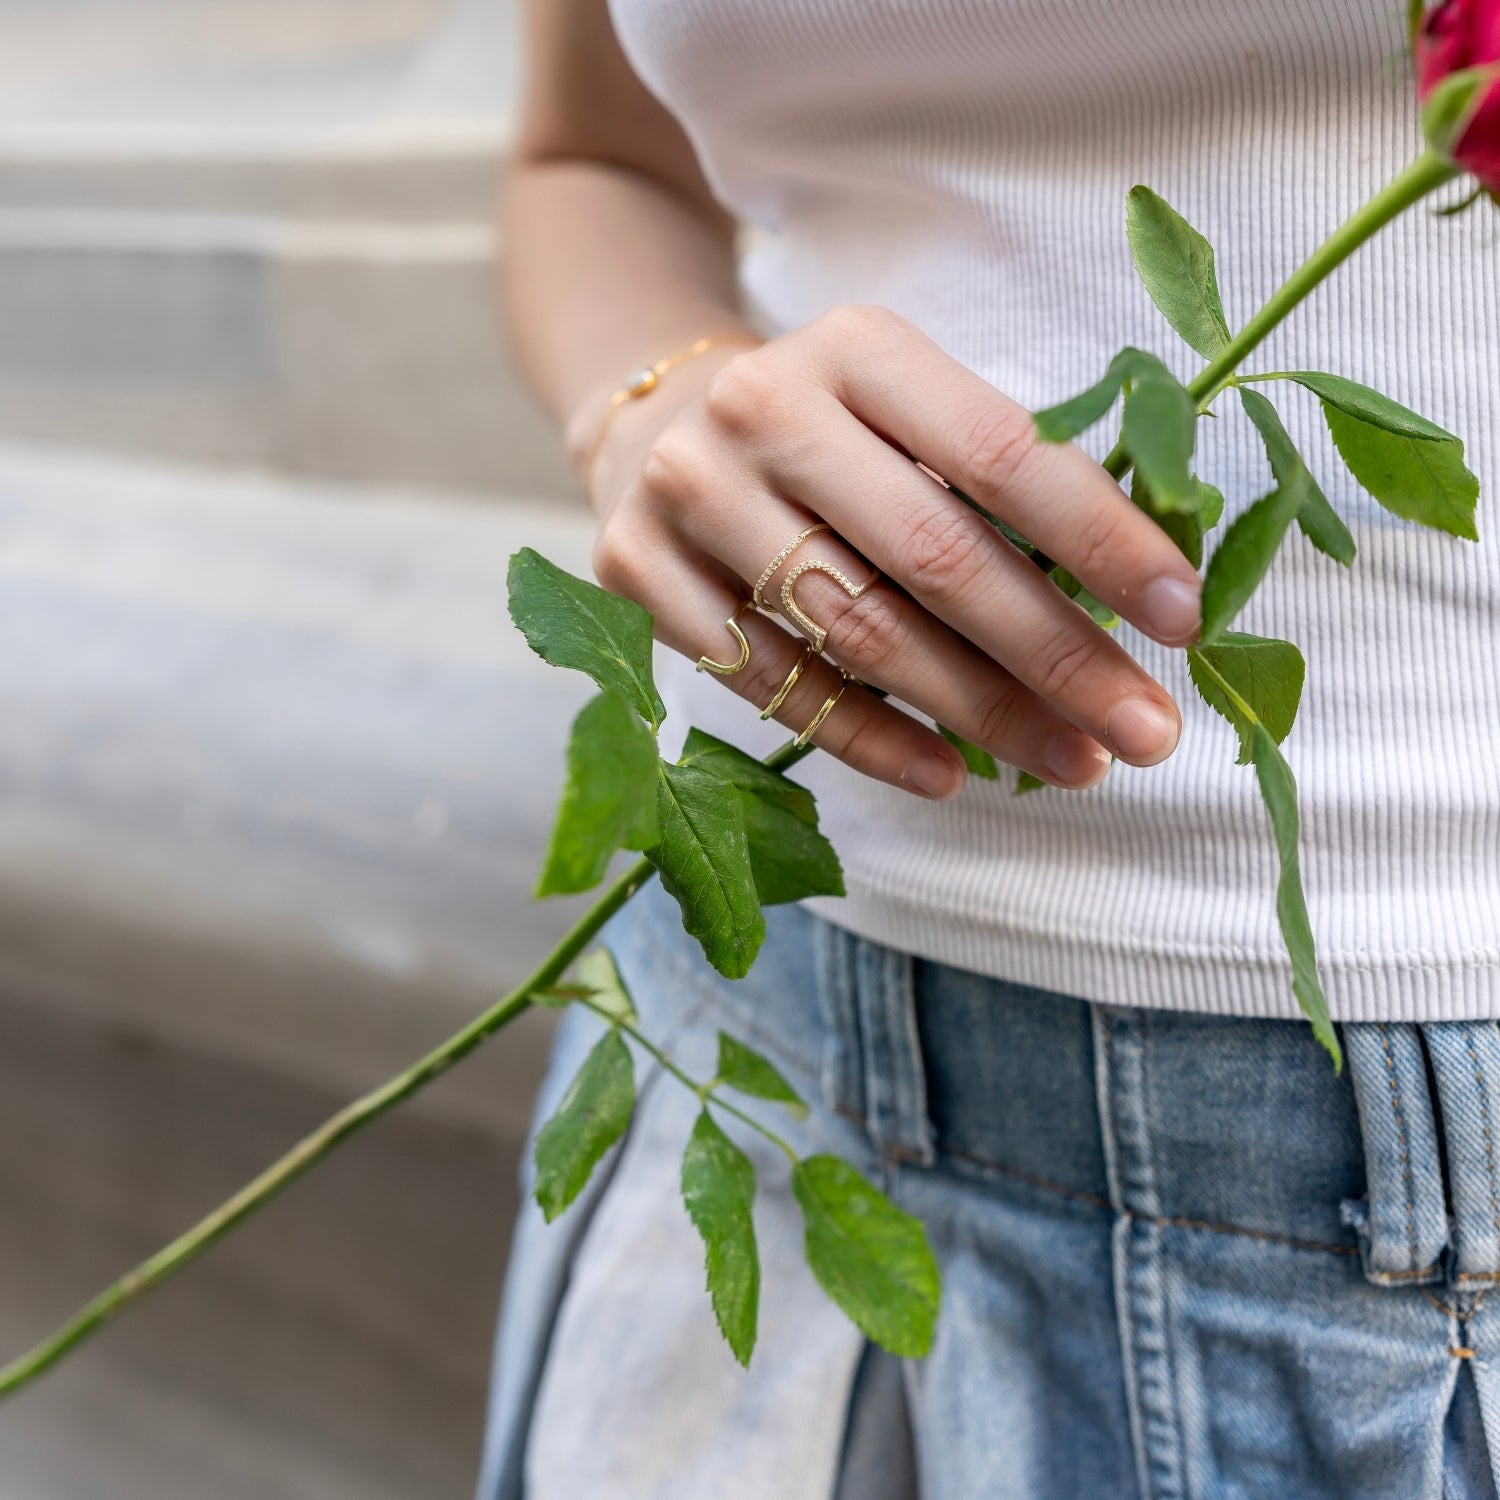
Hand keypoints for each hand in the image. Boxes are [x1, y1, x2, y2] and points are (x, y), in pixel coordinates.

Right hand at [582, 306, 1200, 799]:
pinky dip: (870, 740)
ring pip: (859, 632)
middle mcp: (765, 410)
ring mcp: (692, 495)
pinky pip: (776, 685)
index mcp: (857, 349)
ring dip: (979, 713)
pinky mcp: (637, 574)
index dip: (1102, 541)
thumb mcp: (903, 406)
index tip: (1183, 620)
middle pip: (934, 556)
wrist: (652, 422)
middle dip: (1057, 656)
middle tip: (1146, 733)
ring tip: (1071, 761)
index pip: (1001, 453)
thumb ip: (993, 480)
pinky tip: (948, 773)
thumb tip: (1130, 600)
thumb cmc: (822, 427)